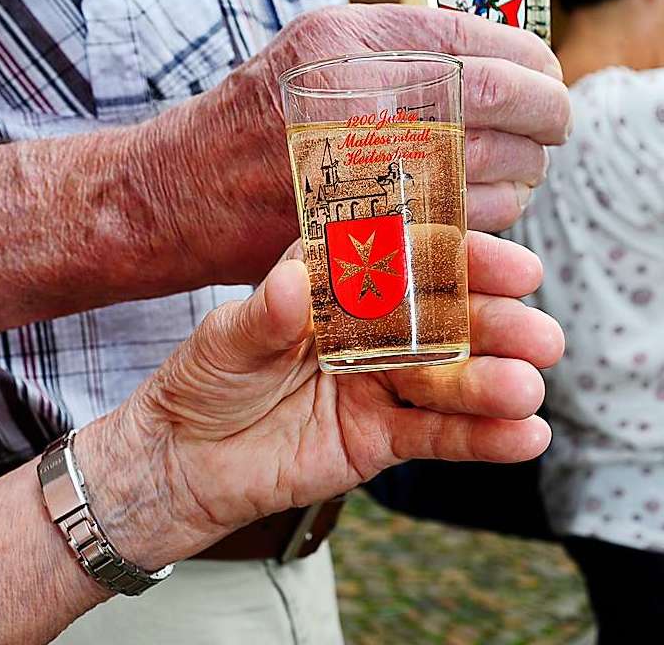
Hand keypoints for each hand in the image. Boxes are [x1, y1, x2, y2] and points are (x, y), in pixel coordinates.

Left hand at [89, 233, 562, 569]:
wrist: (181, 462)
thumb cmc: (201, 382)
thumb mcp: (226, 340)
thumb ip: (264, 314)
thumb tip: (293, 281)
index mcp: (336, 284)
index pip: (406, 260)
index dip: (459, 259)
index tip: (507, 264)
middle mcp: (368, 328)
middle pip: (441, 320)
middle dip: (493, 324)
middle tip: (540, 333)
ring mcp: (378, 383)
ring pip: (446, 379)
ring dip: (492, 382)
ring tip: (529, 387)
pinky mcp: (379, 438)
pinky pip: (435, 436)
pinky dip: (481, 437)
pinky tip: (525, 434)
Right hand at [165, 5, 570, 284]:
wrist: (184, 190)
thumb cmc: (259, 115)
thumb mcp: (320, 47)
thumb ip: (403, 43)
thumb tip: (501, 52)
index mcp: (351, 40)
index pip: (483, 43)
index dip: (536, 65)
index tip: (550, 80)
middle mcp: (356, 95)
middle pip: (502, 102)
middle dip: (547, 118)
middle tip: (551, 127)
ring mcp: (361, 166)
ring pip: (493, 170)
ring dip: (525, 172)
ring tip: (516, 168)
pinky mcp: (365, 227)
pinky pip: (464, 225)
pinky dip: (492, 217)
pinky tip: (482, 206)